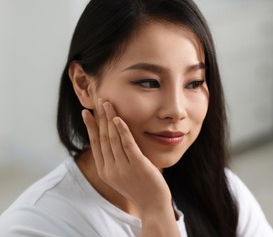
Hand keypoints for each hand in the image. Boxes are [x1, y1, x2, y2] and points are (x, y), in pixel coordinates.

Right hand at [81, 98, 171, 214]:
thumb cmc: (139, 187)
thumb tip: (113, 140)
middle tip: (99, 100)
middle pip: (103, 137)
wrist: (152, 204)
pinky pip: (128, 145)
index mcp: (105, 170)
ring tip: (108, 103)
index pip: (95, 144)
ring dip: (110, 118)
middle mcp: (110, 169)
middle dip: (100, 117)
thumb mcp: (121, 174)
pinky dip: (122, 130)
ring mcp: (123, 168)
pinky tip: (119, 118)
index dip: (91, 126)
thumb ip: (115, 159)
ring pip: (113, 138)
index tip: (87, 112)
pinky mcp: (137, 165)